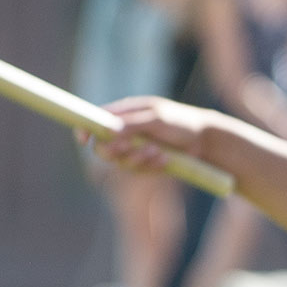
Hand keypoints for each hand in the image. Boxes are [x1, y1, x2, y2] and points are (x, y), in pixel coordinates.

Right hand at [88, 96, 218, 174]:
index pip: (95, 121)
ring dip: (137, 159)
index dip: (84, 129)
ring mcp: (133, 150)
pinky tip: (166, 159)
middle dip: (114, 150)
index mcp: (123, 114)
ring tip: (158, 151)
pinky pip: (137, 171)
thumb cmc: (181, 122)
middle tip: (129, 147)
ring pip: (120, 162)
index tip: (82, 139)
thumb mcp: (158, 119)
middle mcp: (124, 133)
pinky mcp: (143, 164)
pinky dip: (150, 166)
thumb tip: (108, 129)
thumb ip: (133, 123)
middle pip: (101, 148)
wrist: (204, 140)